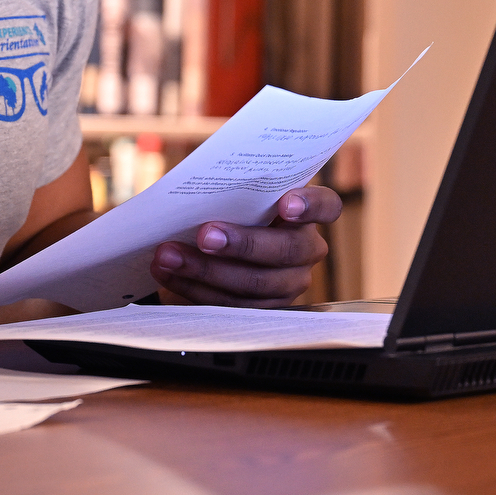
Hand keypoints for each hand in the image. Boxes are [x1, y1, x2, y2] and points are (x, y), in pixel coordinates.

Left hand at [150, 186, 338, 307]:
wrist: (210, 239)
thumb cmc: (226, 206)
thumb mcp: (234, 192)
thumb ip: (232, 187)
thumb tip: (199, 185)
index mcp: (306, 214)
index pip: (326, 206)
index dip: (310, 205)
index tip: (286, 203)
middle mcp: (304, 250)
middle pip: (285, 250)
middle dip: (242, 244)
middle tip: (204, 235)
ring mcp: (286, 283)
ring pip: (254, 283)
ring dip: (205, 270)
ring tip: (169, 255)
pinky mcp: (260, 308)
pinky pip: (231, 305)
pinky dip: (194, 288)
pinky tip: (169, 274)